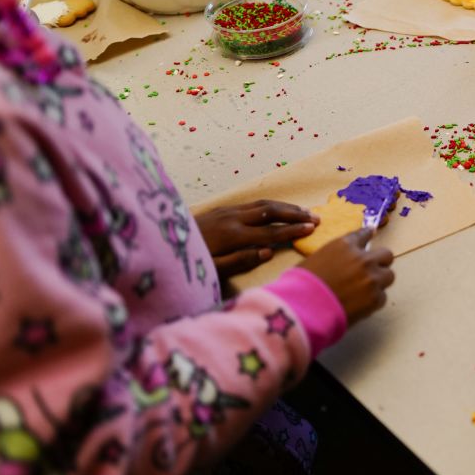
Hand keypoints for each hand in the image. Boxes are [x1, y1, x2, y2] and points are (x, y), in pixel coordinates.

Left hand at [195, 200, 317, 279]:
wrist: (158, 244)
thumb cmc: (187, 264)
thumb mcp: (212, 270)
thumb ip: (240, 261)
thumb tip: (269, 252)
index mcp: (232, 235)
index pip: (269, 232)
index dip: (292, 230)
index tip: (312, 229)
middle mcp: (231, 218)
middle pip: (270, 211)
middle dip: (294, 213)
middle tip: (316, 217)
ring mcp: (225, 211)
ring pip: (261, 204)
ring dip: (284, 206)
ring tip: (303, 211)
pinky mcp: (220, 209)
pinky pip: (251, 204)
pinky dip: (270, 205)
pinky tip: (277, 209)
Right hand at [299, 228, 394, 323]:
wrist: (304, 308)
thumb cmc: (301, 284)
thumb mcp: (315, 259)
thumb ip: (335, 255)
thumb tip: (342, 259)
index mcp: (345, 246)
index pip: (364, 235)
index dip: (368, 236)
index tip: (370, 236)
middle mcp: (363, 259)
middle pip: (386, 255)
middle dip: (379, 262)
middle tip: (370, 271)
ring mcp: (372, 279)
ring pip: (388, 276)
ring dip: (379, 281)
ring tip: (365, 290)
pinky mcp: (376, 299)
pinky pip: (382, 297)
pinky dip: (373, 300)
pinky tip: (360, 304)